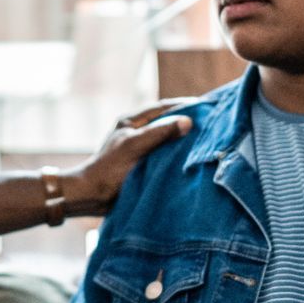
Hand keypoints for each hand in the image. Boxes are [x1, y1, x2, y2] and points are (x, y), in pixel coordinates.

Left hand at [63, 98, 196, 216]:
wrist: (92, 196)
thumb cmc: (109, 169)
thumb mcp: (135, 146)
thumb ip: (159, 133)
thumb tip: (187, 121)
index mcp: (132, 121)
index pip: (163, 108)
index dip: (185, 106)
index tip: (206, 106)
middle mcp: (137, 132)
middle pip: (167, 122)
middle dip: (187, 121)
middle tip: (211, 123)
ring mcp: (140, 148)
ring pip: (167, 139)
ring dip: (183, 140)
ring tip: (207, 140)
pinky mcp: (142, 164)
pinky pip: (164, 155)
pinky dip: (177, 155)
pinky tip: (191, 160)